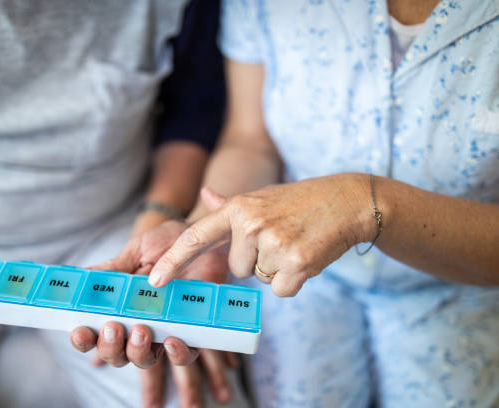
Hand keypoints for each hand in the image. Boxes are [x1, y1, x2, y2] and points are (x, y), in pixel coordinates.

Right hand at [70, 211, 235, 406]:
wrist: (202, 236)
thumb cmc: (166, 244)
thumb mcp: (136, 252)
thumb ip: (111, 269)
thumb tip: (81, 277)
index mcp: (118, 307)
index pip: (93, 333)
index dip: (83, 339)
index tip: (80, 330)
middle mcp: (137, 325)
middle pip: (116, 354)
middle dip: (109, 348)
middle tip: (112, 327)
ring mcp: (164, 331)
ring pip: (144, 360)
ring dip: (137, 352)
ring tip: (140, 331)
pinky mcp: (192, 332)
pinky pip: (185, 356)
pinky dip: (177, 355)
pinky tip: (172, 340)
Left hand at [148, 173, 373, 296]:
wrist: (347, 201)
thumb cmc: (301, 200)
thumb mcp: (262, 197)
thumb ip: (229, 205)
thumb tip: (205, 197)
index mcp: (238, 208)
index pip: (196, 236)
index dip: (172, 260)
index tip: (155, 281)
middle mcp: (251, 224)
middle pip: (237, 268)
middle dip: (256, 260)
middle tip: (280, 238)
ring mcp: (274, 243)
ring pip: (261, 279)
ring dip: (277, 269)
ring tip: (295, 243)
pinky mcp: (296, 262)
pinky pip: (281, 289)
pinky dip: (294, 280)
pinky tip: (306, 256)